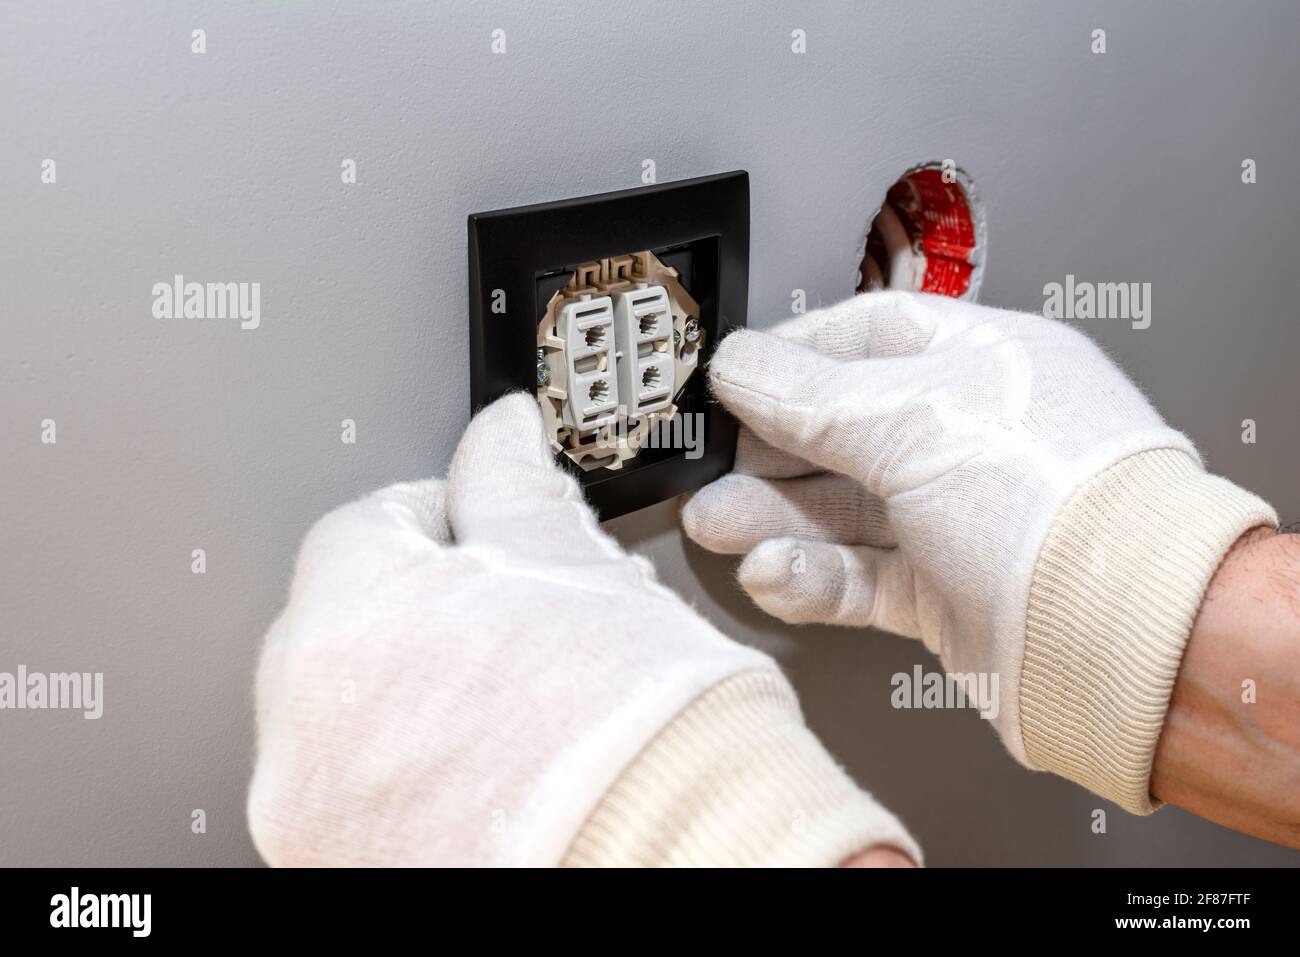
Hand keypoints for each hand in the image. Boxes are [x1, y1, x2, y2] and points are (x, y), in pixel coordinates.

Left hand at [248, 394, 917, 865]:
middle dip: (415, 610)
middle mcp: (305, 729)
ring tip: (509, 710)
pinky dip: (407, 776)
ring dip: (408, 697)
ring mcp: (318, 814)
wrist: (685, 860)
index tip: (480, 533)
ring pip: (346, 718)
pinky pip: (358, 795)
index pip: (365, 527)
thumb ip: (517, 490)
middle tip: (504, 620)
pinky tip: (490, 772)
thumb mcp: (578, 569)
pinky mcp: (344, 869)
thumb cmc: (640, 734)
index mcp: (352, 622)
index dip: (437, 519)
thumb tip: (503, 438)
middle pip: (341, 625)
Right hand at [684, 291, 1274, 812]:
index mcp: (984, 365)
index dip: (793, 356)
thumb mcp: (915, 421)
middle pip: (844, 430)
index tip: (732, 380)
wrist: (1126, 643)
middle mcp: (974, 439)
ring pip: (843, 511)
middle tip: (712, 468)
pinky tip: (775, 573)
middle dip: (769, 451)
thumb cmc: (1061, 510)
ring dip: (775, 519)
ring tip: (721, 527)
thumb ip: (811, 395)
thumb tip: (740, 366)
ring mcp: (959, 522)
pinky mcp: (946, 596)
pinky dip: (810, 577)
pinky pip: (859, 577)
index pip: (869, 338)